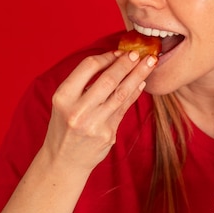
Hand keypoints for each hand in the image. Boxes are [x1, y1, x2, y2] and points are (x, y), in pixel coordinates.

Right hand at [43, 50, 155, 172]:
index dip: (106, 56)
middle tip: (138, 53)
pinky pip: (125, 108)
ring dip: (138, 75)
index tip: (119, 51)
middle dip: (127, 63)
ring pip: (121, 93)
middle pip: (109, 79)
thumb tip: (115, 58)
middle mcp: (78, 110)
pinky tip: (142, 83)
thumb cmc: (65, 124)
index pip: (88, 67)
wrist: (63, 161)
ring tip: (150, 62)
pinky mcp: (108, 134)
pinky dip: (135, 93)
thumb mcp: (64, 101)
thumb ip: (84, 82)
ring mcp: (94, 124)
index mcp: (63, 97)